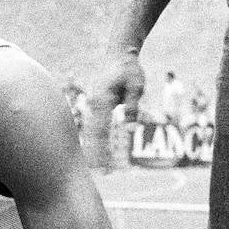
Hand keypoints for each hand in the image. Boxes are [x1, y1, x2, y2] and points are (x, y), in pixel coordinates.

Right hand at [86, 52, 145, 169]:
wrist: (119, 54)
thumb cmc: (129, 69)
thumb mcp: (137, 85)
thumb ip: (132, 106)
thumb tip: (130, 127)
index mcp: (102, 100)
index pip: (100, 131)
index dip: (101, 150)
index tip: (103, 165)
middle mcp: (94, 104)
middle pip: (92, 134)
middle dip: (95, 155)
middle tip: (98, 175)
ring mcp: (94, 105)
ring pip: (91, 131)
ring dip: (94, 149)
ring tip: (96, 168)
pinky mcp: (97, 106)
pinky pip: (95, 126)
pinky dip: (95, 140)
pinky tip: (96, 153)